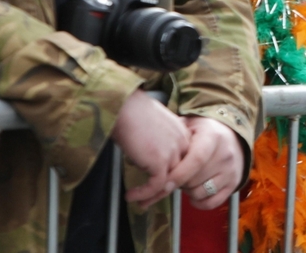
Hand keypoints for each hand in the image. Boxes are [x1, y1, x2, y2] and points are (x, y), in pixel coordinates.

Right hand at [113, 90, 190, 208]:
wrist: (123, 105)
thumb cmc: (131, 111)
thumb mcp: (152, 127)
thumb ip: (157, 142)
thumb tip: (146, 158)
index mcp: (183, 133)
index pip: (182, 161)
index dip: (169, 175)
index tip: (154, 184)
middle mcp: (183, 143)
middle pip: (178, 174)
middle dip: (162, 189)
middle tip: (146, 199)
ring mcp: (174, 152)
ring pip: (168, 182)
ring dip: (152, 196)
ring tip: (137, 201)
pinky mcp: (161, 161)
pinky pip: (156, 186)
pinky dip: (143, 194)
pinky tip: (130, 195)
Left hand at [168, 116, 245, 210]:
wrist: (232, 136)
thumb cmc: (204, 131)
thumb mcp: (190, 125)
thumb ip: (174, 136)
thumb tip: (154, 152)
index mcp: (213, 138)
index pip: (196, 160)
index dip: (178, 174)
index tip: (163, 184)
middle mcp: (225, 155)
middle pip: (194, 180)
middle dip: (178, 182)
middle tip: (174, 175)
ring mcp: (231, 171)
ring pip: (200, 193)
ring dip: (188, 191)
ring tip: (186, 180)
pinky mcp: (234, 183)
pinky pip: (212, 203)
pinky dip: (199, 202)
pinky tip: (194, 193)